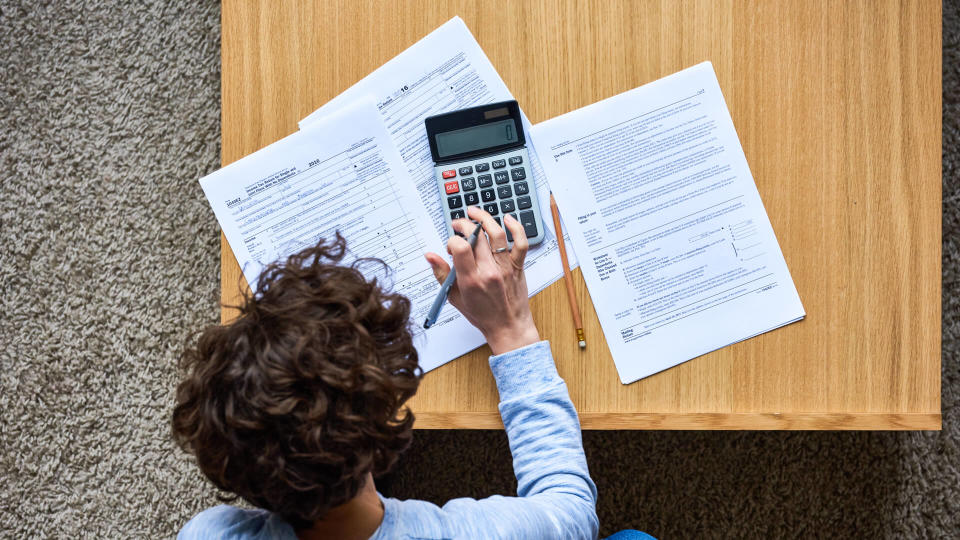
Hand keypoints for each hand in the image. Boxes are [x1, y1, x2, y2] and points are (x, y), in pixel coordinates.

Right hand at [425, 206, 539, 354]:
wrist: (508, 327)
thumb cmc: (482, 315)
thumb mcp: (455, 297)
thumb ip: (441, 274)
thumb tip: (430, 255)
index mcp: (471, 279)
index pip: (459, 247)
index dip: (452, 240)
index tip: (451, 245)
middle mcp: (488, 271)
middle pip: (475, 236)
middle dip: (463, 225)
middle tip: (458, 225)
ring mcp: (505, 267)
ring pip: (496, 234)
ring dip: (484, 218)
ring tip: (474, 213)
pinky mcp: (517, 266)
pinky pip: (521, 243)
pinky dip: (516, 228)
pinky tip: (507, 219)